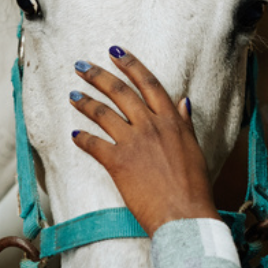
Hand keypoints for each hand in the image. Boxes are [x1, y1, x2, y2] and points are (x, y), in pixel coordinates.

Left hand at [70, 48, 218, 235]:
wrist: (185, 215)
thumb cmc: (194, 187)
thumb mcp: (194, 149)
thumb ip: (184, 124)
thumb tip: (182, 102)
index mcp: (172, 121)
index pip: (149, 83)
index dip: (131, 65)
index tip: (116, 52)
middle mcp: (151, 126)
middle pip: (121, 92)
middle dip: (99, 76)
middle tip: (82, 66)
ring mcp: (133, 143)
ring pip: (104, 114)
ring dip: (85, 102)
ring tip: (73, 95)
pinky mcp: (118, 163)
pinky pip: (94, 144)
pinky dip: (82, 138)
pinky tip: (74, 135)